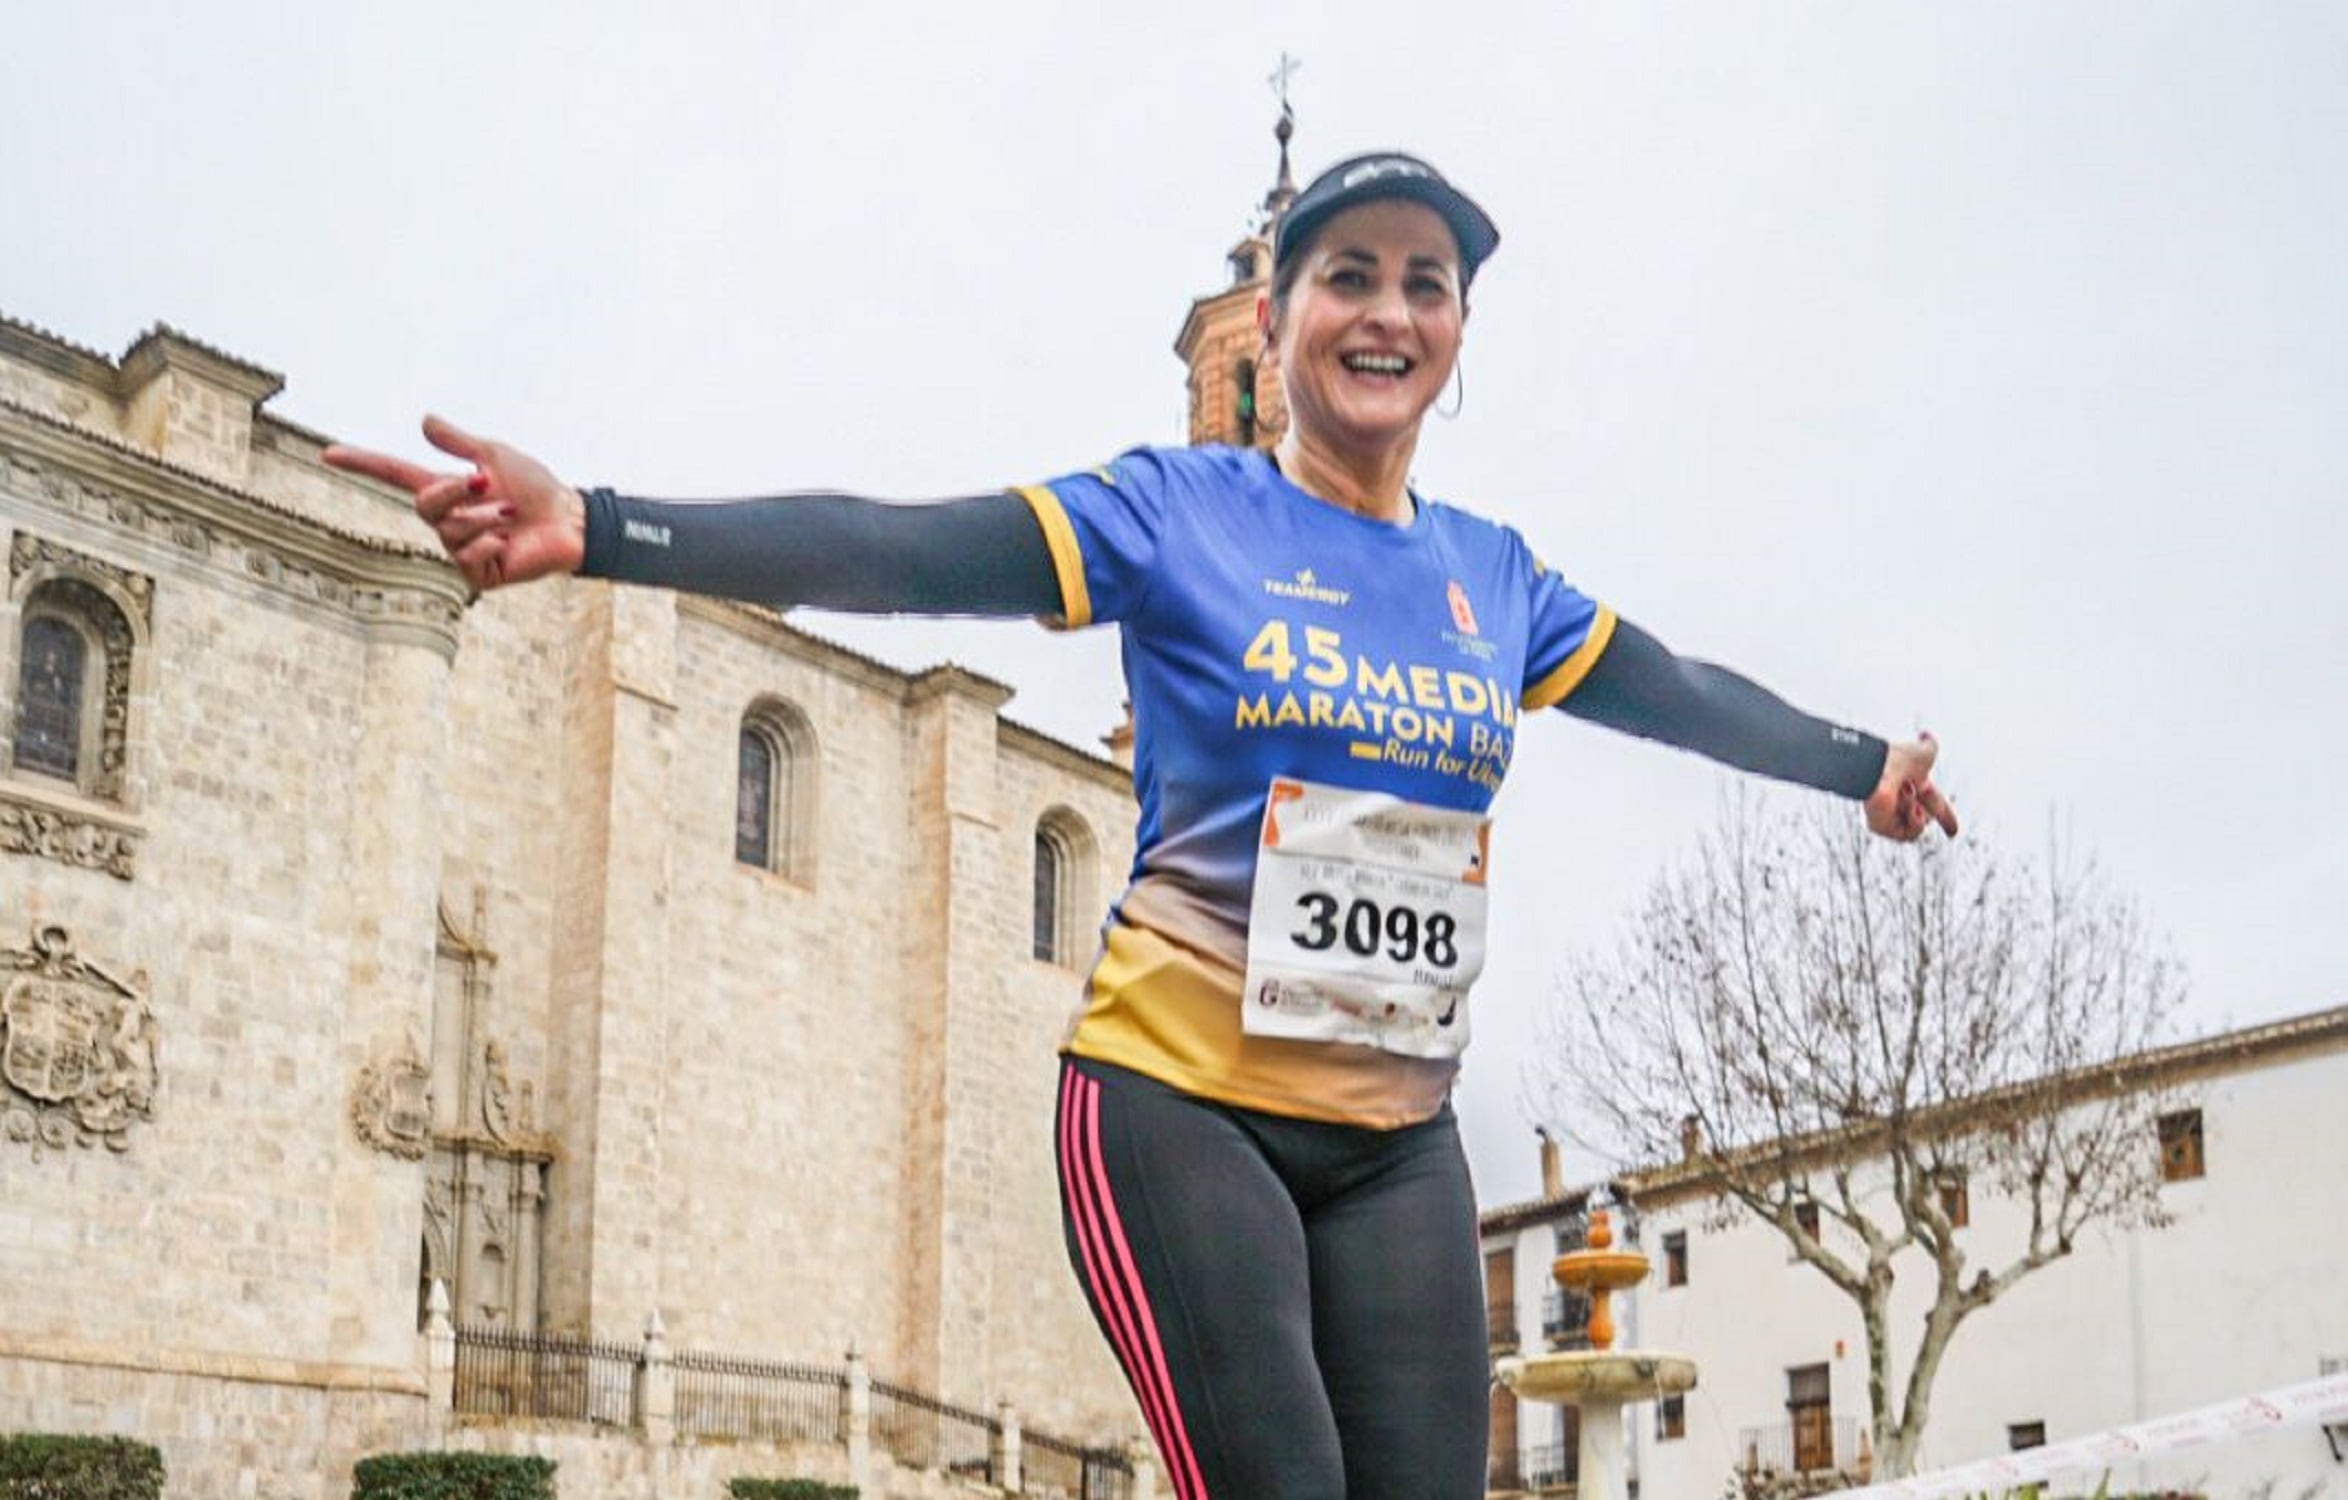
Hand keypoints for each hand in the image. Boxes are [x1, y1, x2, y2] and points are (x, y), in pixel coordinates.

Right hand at [323, 415, 584, 593]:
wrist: (570, 522)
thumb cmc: (537, 488)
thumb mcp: (496, 456)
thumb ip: (459, 443)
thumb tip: (423, 420)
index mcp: (447, 489)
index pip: (395, 475)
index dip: (363, 464)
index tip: (330, 453)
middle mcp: (447, 519)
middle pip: (423, 505)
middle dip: (454, 492)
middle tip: (488, 485)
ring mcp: (460, 549)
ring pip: (450, 531)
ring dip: (484, 518)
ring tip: (511, 516)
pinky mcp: (477, 574)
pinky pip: (466, 557)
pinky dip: (489, 544)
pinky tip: (507, 543)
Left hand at [1865, 733, 1958, 840]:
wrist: (1881, 767)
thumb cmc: (1899, 759)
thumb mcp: (1924, 751)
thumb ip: (1930, 745)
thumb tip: (1925, 735)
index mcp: (1914, 788)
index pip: (1933, 806)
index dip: (1945, 818)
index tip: (1953, 832)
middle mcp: (1901, 803)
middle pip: (1925, 818)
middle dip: (1928, 807)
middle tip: (1915, 790)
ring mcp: (1890, 815)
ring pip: (1918, 828)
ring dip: (1919, 813)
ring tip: (1906, 794)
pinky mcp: (1880, 826)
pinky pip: (1907, 835)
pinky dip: (1913, 822)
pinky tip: (1906, 807)